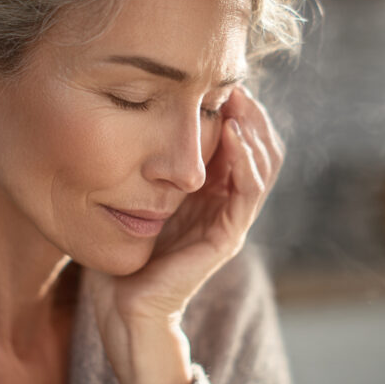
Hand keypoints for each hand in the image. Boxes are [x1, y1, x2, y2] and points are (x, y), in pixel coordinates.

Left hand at [84, 86, 283, 383]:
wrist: (122, 308)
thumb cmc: (122, 251)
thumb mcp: (134, 194)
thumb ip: (146, 164)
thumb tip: (131, 114)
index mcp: (209, 193)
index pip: (239, 141)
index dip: (236, 108)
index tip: (218, 76)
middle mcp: (226, 205)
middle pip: (258, 148)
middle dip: (251, 112)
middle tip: (235, 79)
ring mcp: (230, 222)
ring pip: (262, 165)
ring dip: (255, 129)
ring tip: (239, 98)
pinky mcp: (226, 238)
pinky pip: (247, 193)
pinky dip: (245, 160)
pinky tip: (232, 133)